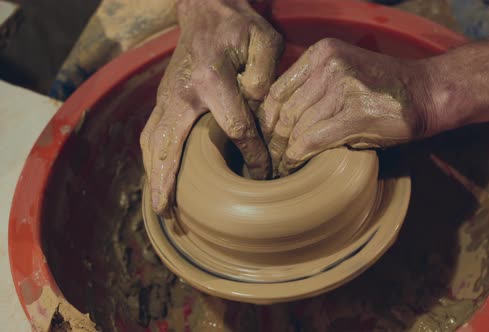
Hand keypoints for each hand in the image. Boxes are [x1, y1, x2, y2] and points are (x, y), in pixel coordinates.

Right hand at [141, 0, 282, 214]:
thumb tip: (257, 106)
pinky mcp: (163, 100)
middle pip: (170, 146)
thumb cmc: (239, 27)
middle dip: (168, 182)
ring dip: (154, 177)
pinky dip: (151, 160)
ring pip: (153, 143)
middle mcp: (181, 93)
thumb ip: (264, 72)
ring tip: (161, 209)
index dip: (251, 153)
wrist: (206, 10)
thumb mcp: (263, 39)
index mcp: (210, 78)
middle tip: (170, 214)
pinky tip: (156, 180)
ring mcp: (167, 97)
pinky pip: (151, 134)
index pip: (233, 127)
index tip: (265, 172)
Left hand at [258, 38, 431, 176]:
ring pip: (298, 126)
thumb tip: (280, 119)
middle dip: (273, 139)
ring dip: (284, 151)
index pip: (279, 89)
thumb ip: (313, 87)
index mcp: (322, 53)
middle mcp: (330, 66)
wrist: (426, 92)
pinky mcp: (355, 115)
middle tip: (269, 158)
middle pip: (286, 110)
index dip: (268, 118)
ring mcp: (343, 89)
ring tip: (280, 165)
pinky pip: (313, 139)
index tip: (265, 136)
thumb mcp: (344, 72)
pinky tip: (294, 163)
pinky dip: (299, 155)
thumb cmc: (383, 88)